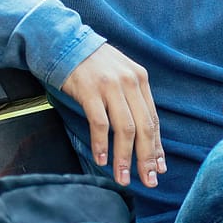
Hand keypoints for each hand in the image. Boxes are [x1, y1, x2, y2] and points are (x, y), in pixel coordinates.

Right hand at [60, 44, 164, 187]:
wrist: (64, 42)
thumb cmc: (91, 63)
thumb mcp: (119, 74)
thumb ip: (131, 97)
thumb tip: (141, 132)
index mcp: (140, 80)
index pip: (153, 120)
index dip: (156, 147)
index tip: (158, 168)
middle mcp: (129, 82)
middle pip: (144, 128)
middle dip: (146, 158)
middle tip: (147, 180)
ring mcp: (110, 86)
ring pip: (124, 129)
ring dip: (124, 157)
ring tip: (122, 177)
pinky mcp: (90, 90)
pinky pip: (99, 123)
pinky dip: (101, 143)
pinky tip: (101, 158)